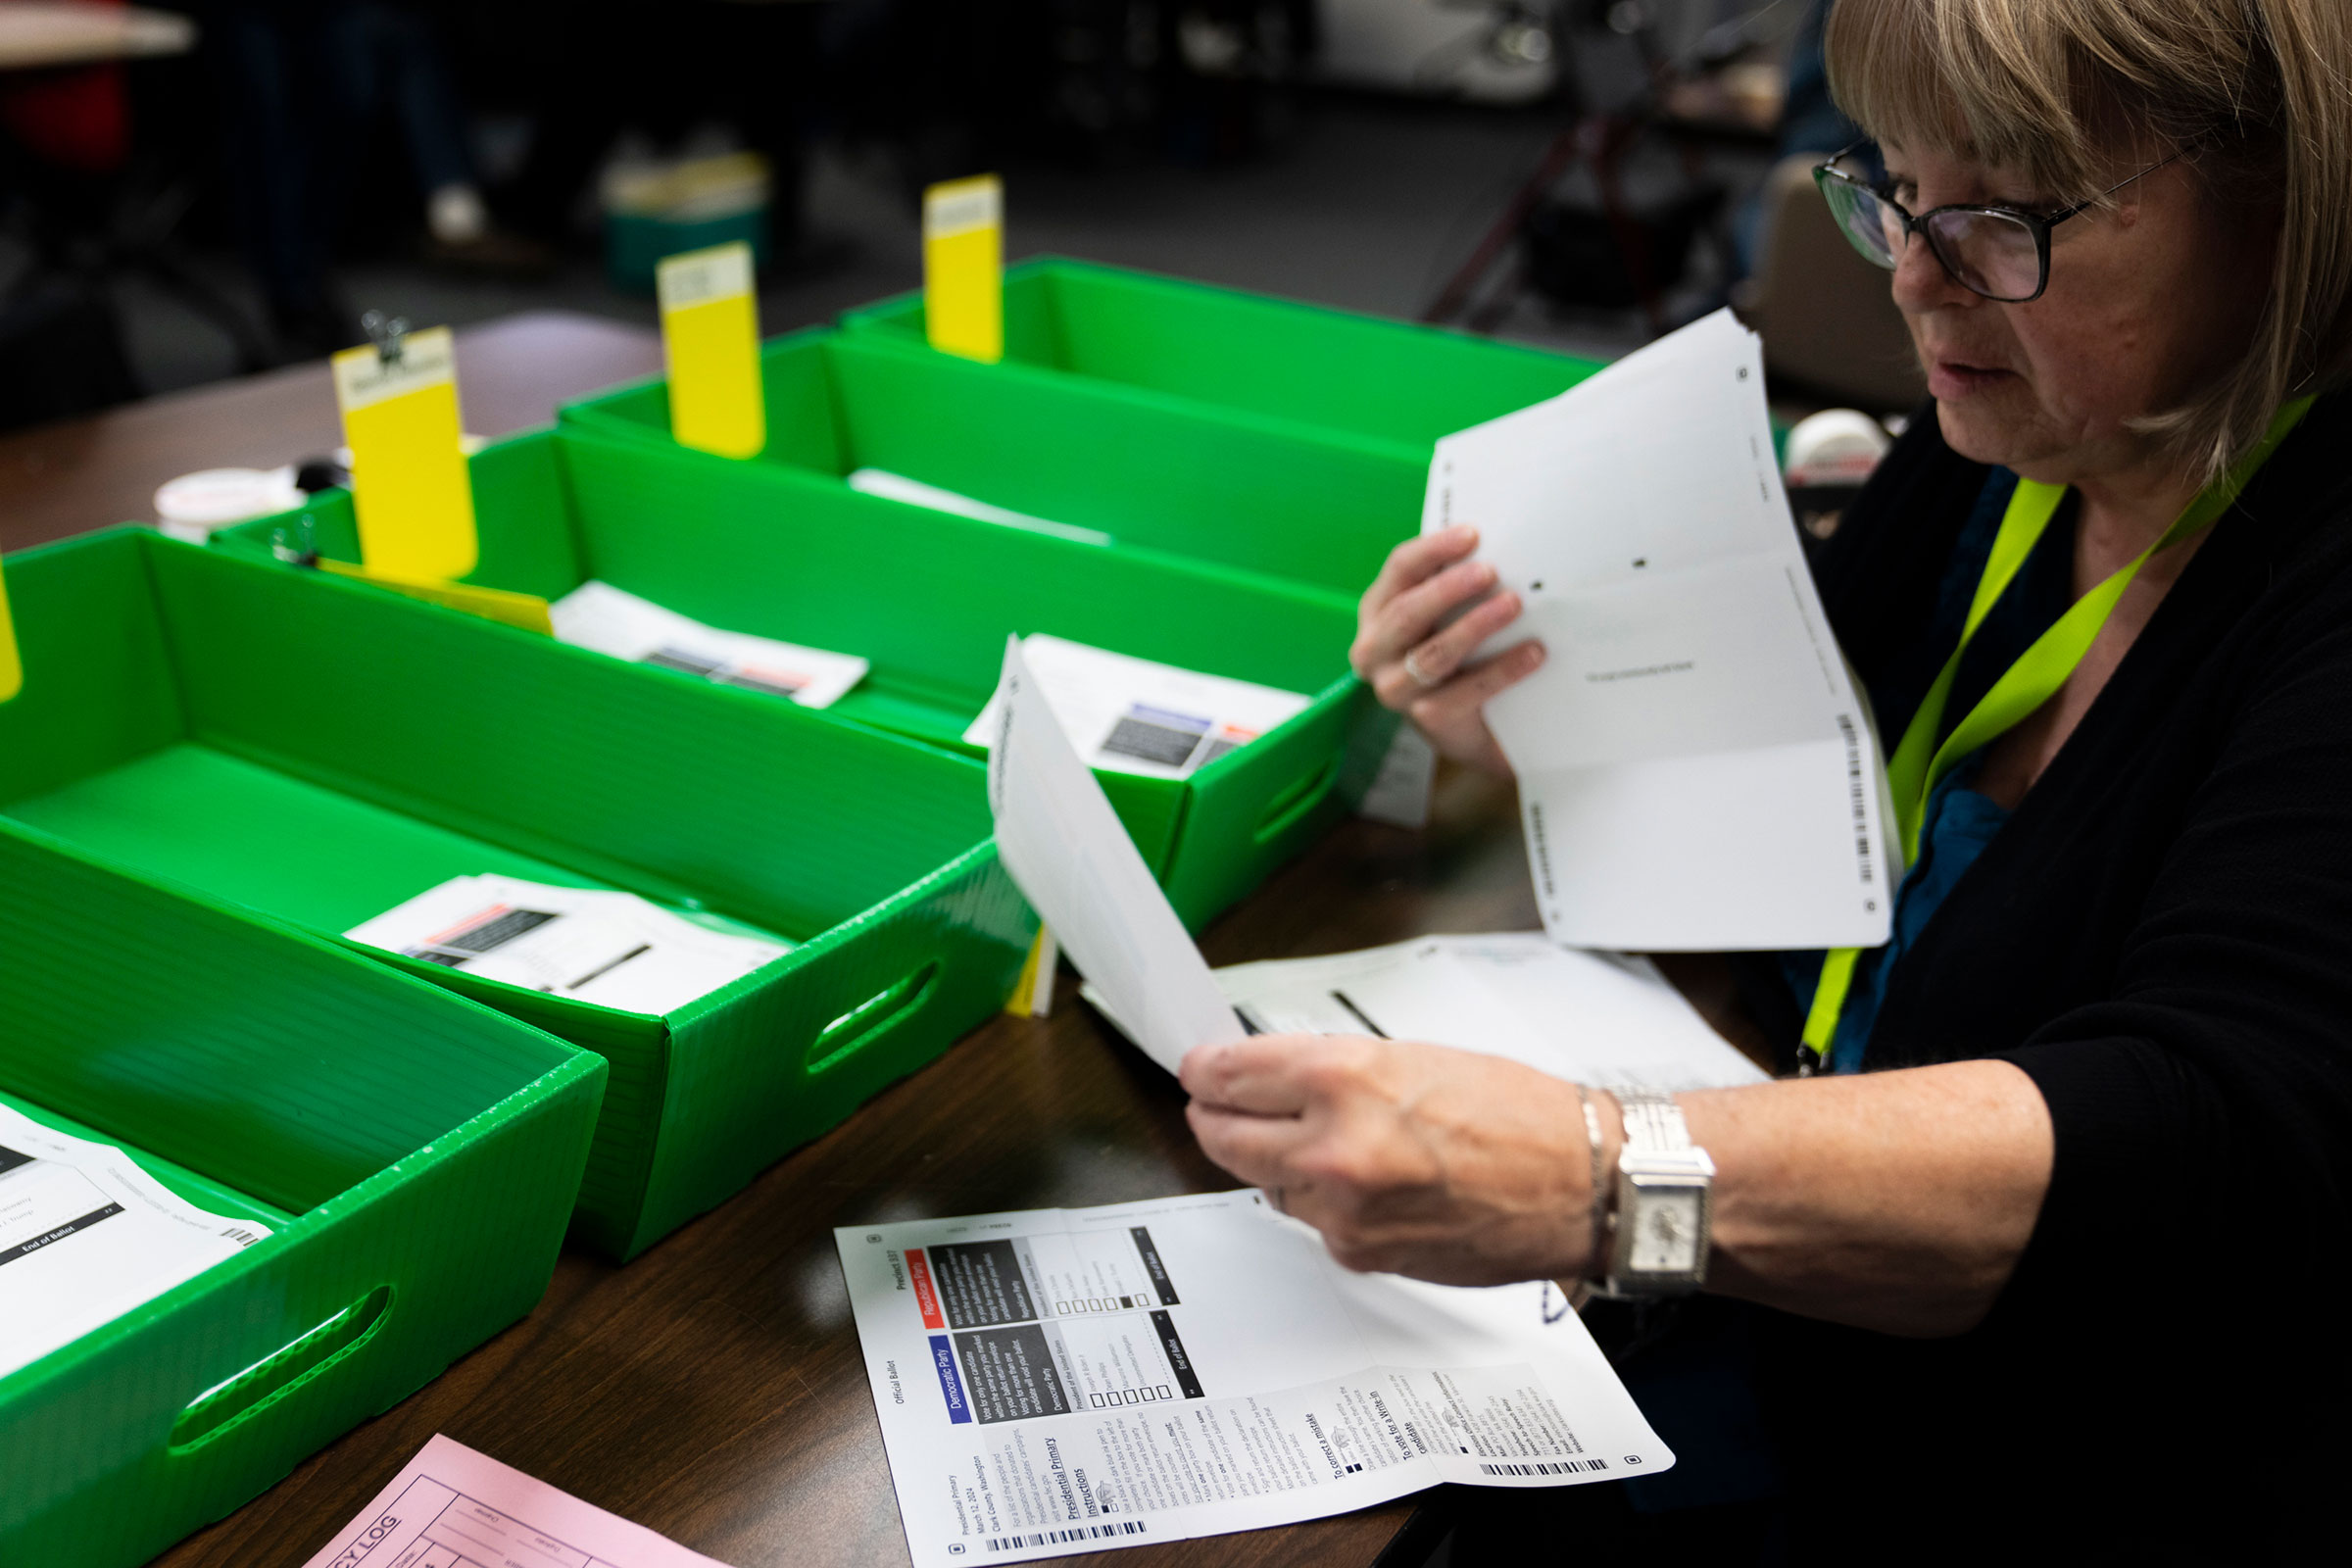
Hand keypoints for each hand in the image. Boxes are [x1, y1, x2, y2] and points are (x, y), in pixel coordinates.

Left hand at [1181, 1033, 1599, 1286]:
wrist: (1579, 1184)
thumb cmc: (1517, 1114)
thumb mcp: (1410, 1055)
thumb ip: (1329, 1068)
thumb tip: (1267, 1075)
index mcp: (1343, 1078)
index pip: (1229, 1075)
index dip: (1205, 1071)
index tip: (1198, 1070)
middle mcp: (1333, 1146)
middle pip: (1222, 1136)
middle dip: (1215, 1117)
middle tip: (1216, 1104)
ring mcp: (1342, 1209)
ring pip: (1265, 1184)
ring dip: (1277, 1162)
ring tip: (1324, 1141)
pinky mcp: (1358, 1253)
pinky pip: (1312, 1220)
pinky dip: (1323, 1201)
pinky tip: (1366, 1182)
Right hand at [1350, 524, 1545, 777]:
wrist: (1468, 727)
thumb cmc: (1456, 657)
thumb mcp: (1445, 616)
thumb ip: (1457, 585)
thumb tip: (1498, 544)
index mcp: (1377, 611)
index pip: (1399, 570)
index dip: (1434, 549)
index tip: (1472, 535)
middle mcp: (1374, 650)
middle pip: (1407, 612)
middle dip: (1450, 588)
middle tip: (1490, 571)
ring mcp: (1395, 688)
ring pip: (1433, 653)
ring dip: (1475, 625)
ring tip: (1513, 605)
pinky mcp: (1425, 719)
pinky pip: (1464, 692)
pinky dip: (1502, 670)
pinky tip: (1533, 654)